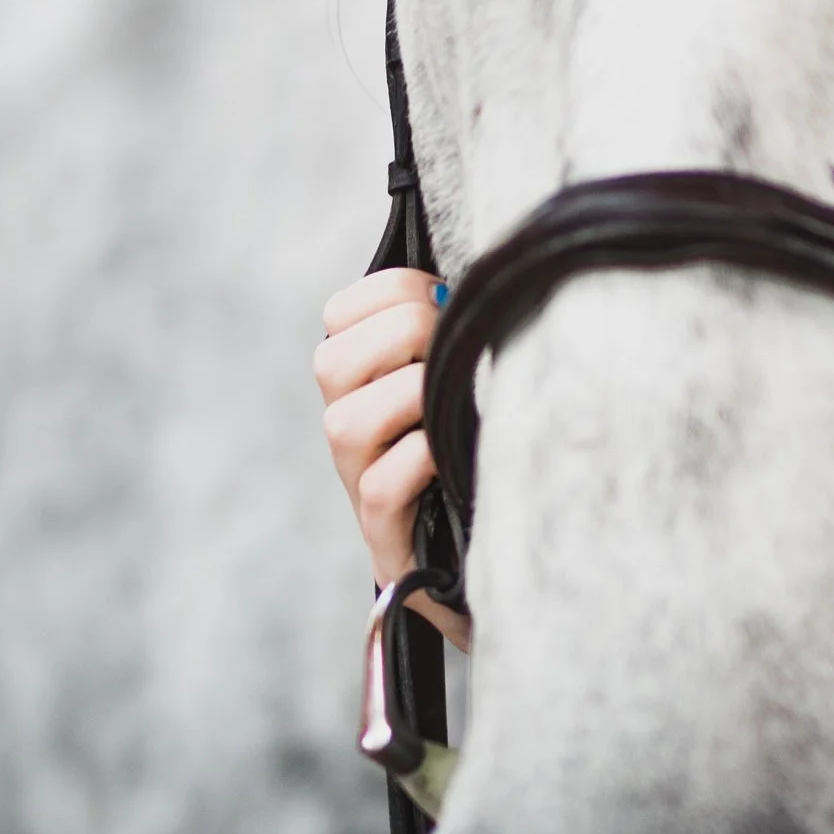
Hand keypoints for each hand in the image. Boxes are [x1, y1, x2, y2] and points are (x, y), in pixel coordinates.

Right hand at [313, 268, 465, 637]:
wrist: (501, 561)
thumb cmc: (493, 453)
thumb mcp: (477, 381)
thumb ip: (463, 332)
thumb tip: (490, 273)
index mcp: (361, 380)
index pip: (340, 312)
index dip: (394, 292)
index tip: (446, 300)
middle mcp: (347, 428)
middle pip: (331, 360)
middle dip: (404, 335)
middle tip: (455, 347)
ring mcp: (359, 482)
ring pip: (345, 421)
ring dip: (410, 397)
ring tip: (454, 402)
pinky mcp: (385, 534)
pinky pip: (383, 485)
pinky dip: (419, 459)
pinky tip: (452, 453)